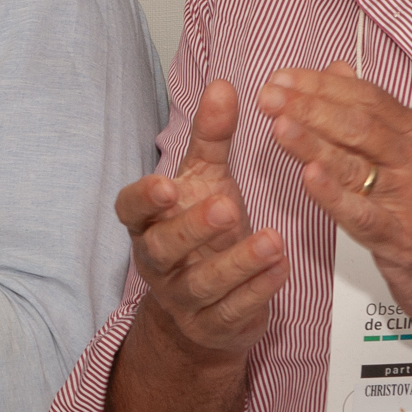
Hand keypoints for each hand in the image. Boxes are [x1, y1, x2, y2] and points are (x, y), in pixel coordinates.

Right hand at [117, 78, 289, 363]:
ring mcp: (183, 299)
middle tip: (227, 206)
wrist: (207, 306)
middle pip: (163, 248)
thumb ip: (212, 137)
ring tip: (273, 240)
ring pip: (202, 285)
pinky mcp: (213, 326)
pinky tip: (282, 268)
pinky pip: (232, 312)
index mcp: (148, 224)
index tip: (166, 185)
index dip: (144, 200)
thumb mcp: (206, 180)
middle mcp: (158, 263)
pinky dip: (258, 292)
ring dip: (238, 263)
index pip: (129, 211)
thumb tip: (222, 86)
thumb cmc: (202, 231)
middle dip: (193, 230)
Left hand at [258, 63, 411, 339]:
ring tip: (278, 125)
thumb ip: (372, 115)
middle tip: (269, 96)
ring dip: (313, 142)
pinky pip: (362, 213)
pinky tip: (308, 177)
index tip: (279, 78)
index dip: (319, 85)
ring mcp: (411, 198)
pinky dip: (333, 194)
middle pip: (358, 124)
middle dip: (309, 107)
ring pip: (356, 162)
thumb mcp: (410, 157)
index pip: (365, 98)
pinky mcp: (402, 238)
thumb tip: (336, 71)